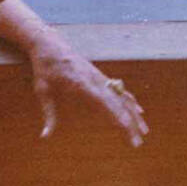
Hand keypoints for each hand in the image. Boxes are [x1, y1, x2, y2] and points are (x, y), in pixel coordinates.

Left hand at [30, 48, 148, 147]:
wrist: (49, 42)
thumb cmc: (44, 67)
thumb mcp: (42, 90)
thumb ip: (48, 114)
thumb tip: (44, 136)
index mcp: (79, 83)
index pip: (102, 102)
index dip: (116, 116)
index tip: (126, 130)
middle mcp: (93, 79)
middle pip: (117, 103)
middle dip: (129, 123)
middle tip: (137, 142)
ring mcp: (99, 76)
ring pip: (121, 96)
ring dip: (134, 113)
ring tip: (144, 131)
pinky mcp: (100, 75)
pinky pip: (119, 89)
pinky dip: (130, 100)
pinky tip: (138, 110)